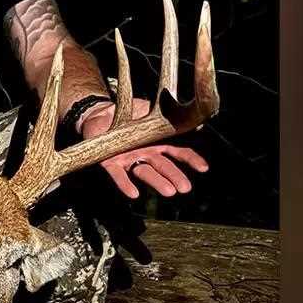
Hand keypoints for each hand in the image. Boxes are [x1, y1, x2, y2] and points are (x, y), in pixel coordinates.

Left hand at [80, 98, 208, 198]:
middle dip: (175, 176)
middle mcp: (145, 153)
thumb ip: (166, 114)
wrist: (98, 113)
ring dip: (157, 182)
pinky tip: (133, 193)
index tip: (203, 168)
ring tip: (170, 192)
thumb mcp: (148, 109)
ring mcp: (129, 159)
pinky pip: (118, 174)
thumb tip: (189, 114)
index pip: (178, 151)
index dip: (191, 159)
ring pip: (145, 172)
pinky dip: (125, 184)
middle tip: (185, 188)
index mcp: (157, 141)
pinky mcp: (110, 162)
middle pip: (163, 166)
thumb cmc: (126, 113)